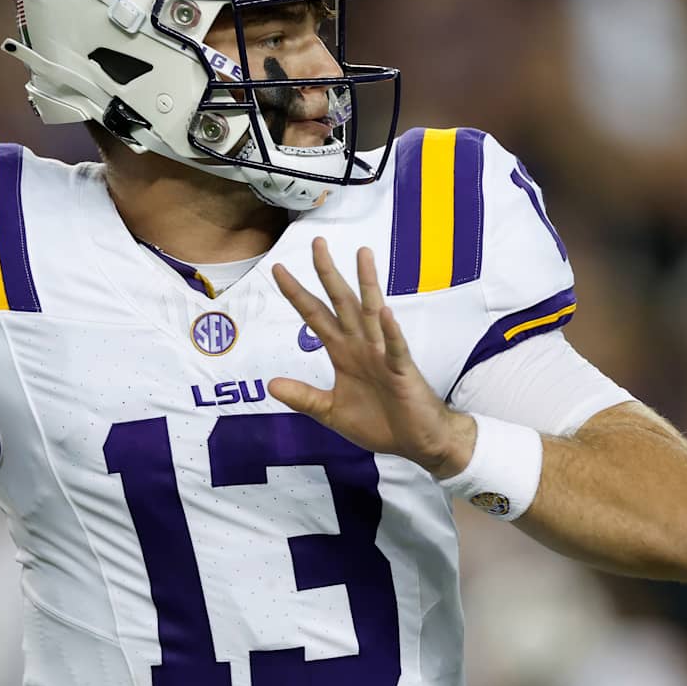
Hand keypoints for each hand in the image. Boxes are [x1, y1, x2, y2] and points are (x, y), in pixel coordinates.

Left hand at [270, 238, 474, 474]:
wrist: (415, 442)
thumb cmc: (379, 422)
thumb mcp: (331, 412)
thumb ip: (304, 397)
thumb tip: (271, 384)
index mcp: (343, 352)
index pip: (315, 316)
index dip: (297, 294)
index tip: (278, 270)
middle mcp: (361, 345)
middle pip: (341, 302)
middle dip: (328, 273)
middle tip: (317, 243)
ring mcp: (383, 354)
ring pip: (372, 312)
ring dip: (367, 284)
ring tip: (362, 255)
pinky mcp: (402, 370)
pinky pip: (396, 348)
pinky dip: (392, 332)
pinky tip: (387, 314)